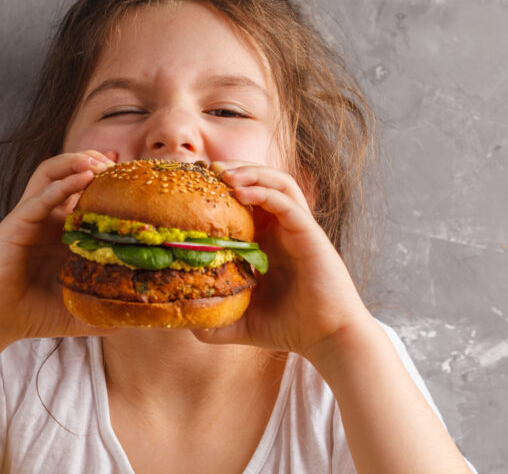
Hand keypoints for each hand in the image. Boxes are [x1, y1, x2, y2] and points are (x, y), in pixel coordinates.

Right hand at [0, 150, 118, 345]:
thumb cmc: (33, 315)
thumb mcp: (80, 310)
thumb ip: (108, 309)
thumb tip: (144, 316)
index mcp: (62, 233)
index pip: (86, 194)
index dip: (108, 181)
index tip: (134, 175)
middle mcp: (47, 219)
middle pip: (70, 174)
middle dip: (95, 162)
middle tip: (119, 164)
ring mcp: (31, 218)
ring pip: (51, 173)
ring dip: (76, 161)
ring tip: (100, 162)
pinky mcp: (16, 223)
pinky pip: (40, 196)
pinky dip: (62, 184)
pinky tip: (84, 177)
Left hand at [191, 161, 372, 358]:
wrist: (327, 338)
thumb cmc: (288, 328)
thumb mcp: (239, 323)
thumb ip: (212, 318)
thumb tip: (180, 318)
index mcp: (265, 241)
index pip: (244, 200)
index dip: (220, 187)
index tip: (194, 184)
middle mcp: (281, 229)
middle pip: (260, 181)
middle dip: (234, 169)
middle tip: (206, 169)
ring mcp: (297, 228)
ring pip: (278, 182)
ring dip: (251, 172)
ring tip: (224, 173)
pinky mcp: (310, 234)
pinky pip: (288, 202)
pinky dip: (264, 191)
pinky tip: (241, 192)